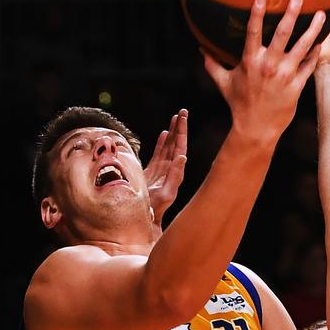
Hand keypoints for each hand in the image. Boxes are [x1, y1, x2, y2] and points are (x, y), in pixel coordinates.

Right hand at [144, 110, 187, 232]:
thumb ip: (175, 175)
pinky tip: (164, 133)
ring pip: (169, 146)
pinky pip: (159, 153)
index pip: (180, 146)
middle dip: (179, 127)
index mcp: (175, 171)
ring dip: (172, 132)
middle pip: (177, 143)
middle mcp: (171, 168)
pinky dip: (162, 143)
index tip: (183, 117)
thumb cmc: (156, 208)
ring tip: (175, 118)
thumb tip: (183, 156)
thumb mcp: (167, 193)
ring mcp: (162, 169)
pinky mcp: (152, 172)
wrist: (145, 218)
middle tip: (182, 111)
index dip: (182, 131)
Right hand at [203, 0, 324, 144]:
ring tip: (321, 13)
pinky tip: (322, 40)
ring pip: (302, 47)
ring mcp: (285, 75)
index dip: (257, 15)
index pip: (253, 33)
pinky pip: (309, 65)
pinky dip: (315, 52)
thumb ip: (212, 64)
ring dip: (312, 29)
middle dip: (291, 14)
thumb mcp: (223, 83)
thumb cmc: (239, 104)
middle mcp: (268, 66)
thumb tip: (200, 49)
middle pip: (282, 35)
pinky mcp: (297, 85)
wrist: (256, 129)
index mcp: (250, 62)